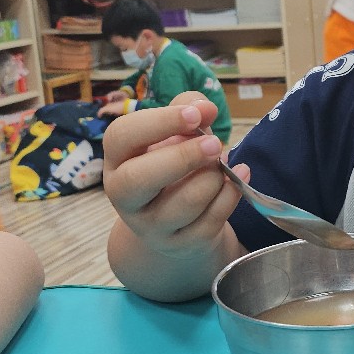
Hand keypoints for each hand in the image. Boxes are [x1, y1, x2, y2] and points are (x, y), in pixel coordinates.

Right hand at [103, 91, 243, 260]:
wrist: (177, 221)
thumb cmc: (172, 164)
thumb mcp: (173, 133)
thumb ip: (187, 110)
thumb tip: (205, 108)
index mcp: (117, 160)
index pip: (121, 137)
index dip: (159, 122)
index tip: (195, 115)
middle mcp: (126, 197)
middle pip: (139, 179)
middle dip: (183, 157)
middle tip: (214, 144)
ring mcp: (152, 226)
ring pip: (184, 203)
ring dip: (212, 178)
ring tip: (221, 162)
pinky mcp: (181, 244)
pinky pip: (211, 221)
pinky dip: (230, 195)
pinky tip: (236, 179)